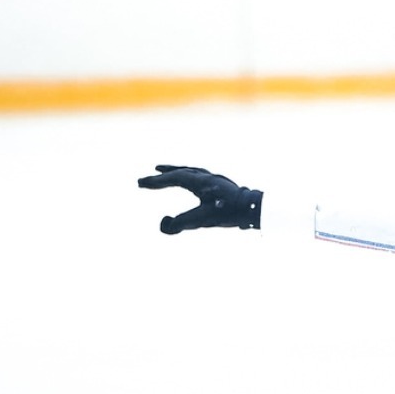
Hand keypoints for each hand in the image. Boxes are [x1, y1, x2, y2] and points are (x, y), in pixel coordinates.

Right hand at [139, 165, 262, 233]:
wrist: (254, 208)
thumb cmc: (229, 213)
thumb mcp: (203, 220)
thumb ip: (180, 224)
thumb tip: (163, 224)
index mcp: (200, 181)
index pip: (173, 178)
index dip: (155, 182)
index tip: (140, 183)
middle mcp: (205, 176)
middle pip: (178, 173)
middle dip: (160, 177)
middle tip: (142, 181)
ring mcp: (213, 178)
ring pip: (188, 171)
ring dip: (173, 170)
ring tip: (159, 169)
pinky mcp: (219, 184)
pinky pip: (197, 175)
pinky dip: (187, 174)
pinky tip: (186, 179)